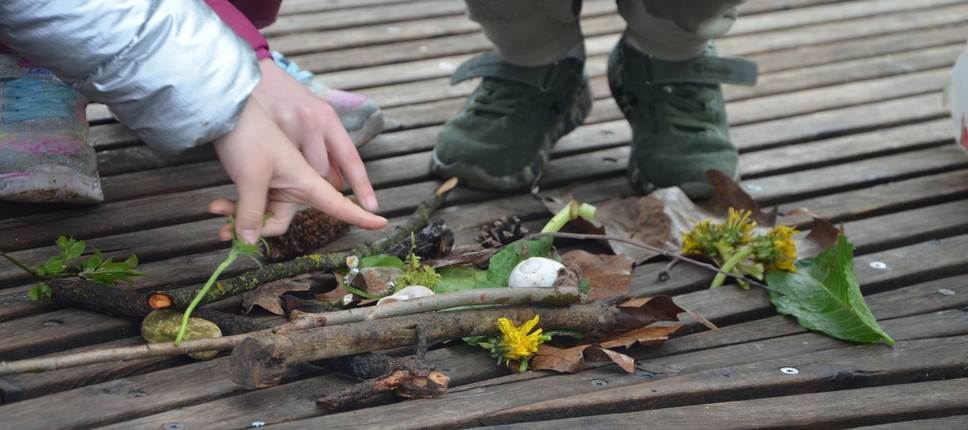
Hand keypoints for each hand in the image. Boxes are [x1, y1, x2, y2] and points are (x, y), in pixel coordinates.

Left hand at [210, 98, 386, 243]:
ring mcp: (279, 180)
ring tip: (217, 212)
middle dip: (257, 227)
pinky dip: (237, 207)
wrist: (225, 106)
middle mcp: (297, 181)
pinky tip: (219, 205)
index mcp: (306, 177)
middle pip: (284, 220)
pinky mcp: (262, 178)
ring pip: (264, 213)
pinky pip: (254, 202)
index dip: (359, 215)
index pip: (339, 201)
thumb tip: (249, 242)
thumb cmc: (248, 133)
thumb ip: (251, 212)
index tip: (381, 222)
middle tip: (228, 231)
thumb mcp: (250, 177)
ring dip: (240, 216)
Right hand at [251, 57, 378, 211]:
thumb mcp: (314, 115)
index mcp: (327, 118)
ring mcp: (288, 126)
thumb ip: (327, 147)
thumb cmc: (286, 99)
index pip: (350, 158)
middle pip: (321, 170)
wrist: (251, 75)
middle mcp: (311, 121)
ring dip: (294, 174)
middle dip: (315, 177)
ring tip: (282, 161)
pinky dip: (274, 169)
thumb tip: (338, 184)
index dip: (362, 185)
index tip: (372, 207)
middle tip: (302, 171)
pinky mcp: (264, 131)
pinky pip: (276, 164)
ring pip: (299, 170)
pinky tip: (268, 158)